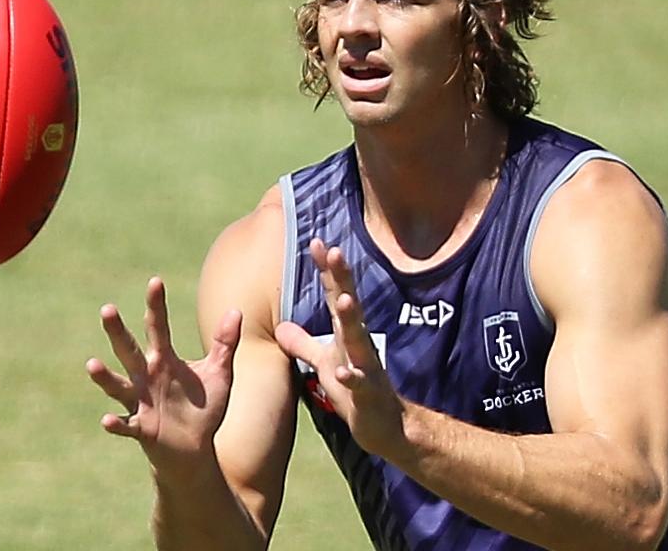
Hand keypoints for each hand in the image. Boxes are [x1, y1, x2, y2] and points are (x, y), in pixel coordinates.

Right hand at [86, 277, 241, 477]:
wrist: (195, 449)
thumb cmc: (204, 409)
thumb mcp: (219, 373)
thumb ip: (225, 343)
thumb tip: (236, 310)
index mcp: (164, 360)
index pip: (158, 327)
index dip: (156, 305)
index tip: (155, 281)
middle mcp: (147, 377)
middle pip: (129, 350)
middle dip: (117, 331)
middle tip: (107, 309)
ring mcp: (141, 402)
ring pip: (118, 385)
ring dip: (104, 377)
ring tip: (92, 364)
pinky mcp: (142, 428)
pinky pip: (127, 424)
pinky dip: (116, 424)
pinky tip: (107, 420)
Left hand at [275, 239, 404, 456]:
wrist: (386, 427)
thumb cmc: (355, 392)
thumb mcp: (325, 364)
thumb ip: (304, 343)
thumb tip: (280, 326)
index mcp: (346, 334)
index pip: (335, 294)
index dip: (327, 270)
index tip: (316, 241)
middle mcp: (358, 343)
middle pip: (349, 305)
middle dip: (342, 278)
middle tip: (334, 250)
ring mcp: (366, 367)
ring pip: (359, 338)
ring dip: (351, 319)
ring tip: (344, 299)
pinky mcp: (368, 395)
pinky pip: (361, 384)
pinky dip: (353, 377)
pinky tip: (344, 371)